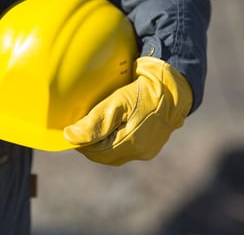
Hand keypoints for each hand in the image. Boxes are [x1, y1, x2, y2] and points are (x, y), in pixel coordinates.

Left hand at [63, 56, 192, 165]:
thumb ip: (93, 122)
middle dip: (90, 146)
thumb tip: (70, 136)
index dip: (81, 142)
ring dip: (102, 146)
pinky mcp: (152, 145)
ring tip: (93, 130)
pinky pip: (126, 150)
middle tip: (79, 130)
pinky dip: (115, 143)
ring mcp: (147, 150)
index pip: (95, 151)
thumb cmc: (145, 90)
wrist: (174, 86)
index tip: (71, 130)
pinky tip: (111, 130)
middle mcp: (139, 151)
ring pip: (115, 155)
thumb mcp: (117, 102)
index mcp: (131, 143)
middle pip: (104, 156)